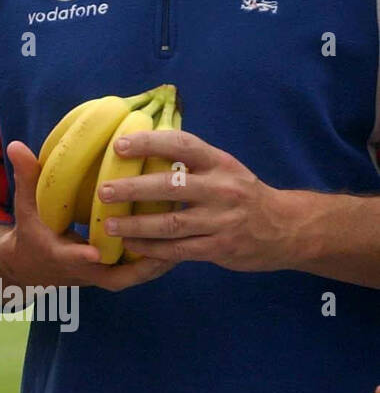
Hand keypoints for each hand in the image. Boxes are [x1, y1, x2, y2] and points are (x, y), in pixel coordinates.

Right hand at [0, 141, 172, 291]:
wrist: (33, 265)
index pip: (70, 258)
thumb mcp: (26, 205)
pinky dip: (158, 258)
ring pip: (134, 275)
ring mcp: (101, 274)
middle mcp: (84, 270)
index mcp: (59, 255)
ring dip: (158, 261)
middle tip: (166, 246)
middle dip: (141, 265)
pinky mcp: (114, 272)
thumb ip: (26, 177)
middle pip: (116, 278)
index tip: (94, 252)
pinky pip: (140, 269)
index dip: (82, 257)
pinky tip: (179, 237)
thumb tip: (16, 146)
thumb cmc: (32, 231)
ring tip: (184, 238)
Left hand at [95, 127, 297, 270]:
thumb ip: (190, 160)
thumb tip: (141, 143)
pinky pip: (179, 249)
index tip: (118, 145)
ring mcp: (222, 220)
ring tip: (107, 224)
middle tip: (103, 191)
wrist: (289, 229)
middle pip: (170, 187)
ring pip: (170, 223)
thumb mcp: (224, 168)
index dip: (149, 143)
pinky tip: (130, 245)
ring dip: (135, 225)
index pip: (182, 145)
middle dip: (132, 189)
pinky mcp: (220, 248)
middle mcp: (222, 189)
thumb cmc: (242, 193)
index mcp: (220, 163)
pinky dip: (151, 248)